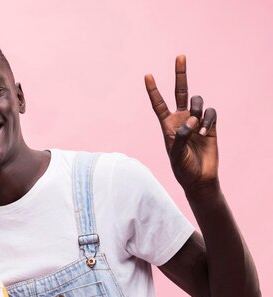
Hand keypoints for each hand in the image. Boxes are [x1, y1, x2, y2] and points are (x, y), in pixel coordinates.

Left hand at [145, 55, 218, 192]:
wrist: (199, 178)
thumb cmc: (182, 168)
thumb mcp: (175, 153)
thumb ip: (181, 135)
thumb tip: (191, 119)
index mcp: (167, 125)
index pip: (158, 104)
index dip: (153, 90)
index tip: (147, 75)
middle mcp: (181, 119)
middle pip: (180, 91)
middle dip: (180, 74)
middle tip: (180, 56)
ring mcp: (196, 120)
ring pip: (197, 101)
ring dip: (197, 112)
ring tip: (197, 130)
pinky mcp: (211, 125)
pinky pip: (210, 113)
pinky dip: (208, 121)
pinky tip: (205, 133)